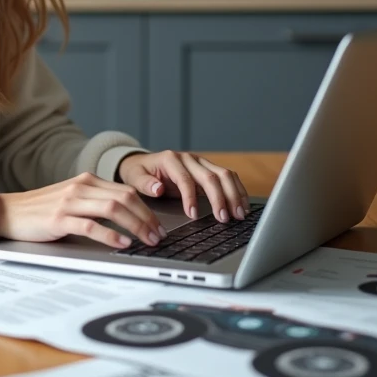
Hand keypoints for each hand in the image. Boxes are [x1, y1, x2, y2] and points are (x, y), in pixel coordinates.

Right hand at [0, 173, 168, 249]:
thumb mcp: (72, 200)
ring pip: (113, 209)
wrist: (8, 212)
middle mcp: (81, 188)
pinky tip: (121, 243)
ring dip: (135, 226)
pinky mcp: (59, 219)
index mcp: (87, 181)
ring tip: (147, 240)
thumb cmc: (40, 210)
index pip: (126, 191)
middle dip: (147, 218)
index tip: (158, 226)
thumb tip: (126, 218)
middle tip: (159, 236)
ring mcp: (70, 202)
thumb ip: (95, 203)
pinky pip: (90, 226)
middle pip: (125, 198)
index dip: (147, 209)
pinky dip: (110, 235)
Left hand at [117, 151, 249, 223]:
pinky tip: (242, 205)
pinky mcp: (208, 169)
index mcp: (170, 160)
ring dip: (234, 195)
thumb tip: (157, 189)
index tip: (193, 215)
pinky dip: (237, 191)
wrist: (143, 163)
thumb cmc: (139, 172)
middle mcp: (189, 159)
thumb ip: (145, 183)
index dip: (191, 197)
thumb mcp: (134, 177)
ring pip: (224, 175)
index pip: (185, 179)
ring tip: (239, 214)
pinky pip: (227, 178)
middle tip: (224, 218)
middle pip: (211, 176)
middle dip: (220, 198)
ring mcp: (201, 162)